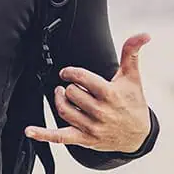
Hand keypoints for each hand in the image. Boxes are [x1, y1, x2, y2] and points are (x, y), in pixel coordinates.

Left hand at [25, 33, 151, 152]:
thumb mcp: (132, 77)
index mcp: (110, 94)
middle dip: (69, 87)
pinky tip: (29, 131)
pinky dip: (43, 134)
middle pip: (71, 93)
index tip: (67, 72)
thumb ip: (131, 53)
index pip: (81, 78)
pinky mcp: (84, 139)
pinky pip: (59, 137)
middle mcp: (100, 111)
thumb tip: (144, 34)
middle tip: (72, 86)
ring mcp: (91, 127)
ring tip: (62, 95)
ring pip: (64, 110)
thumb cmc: (133, 102)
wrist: (138, 134)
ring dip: (59, 100)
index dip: (70, 72)